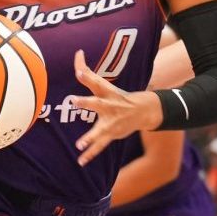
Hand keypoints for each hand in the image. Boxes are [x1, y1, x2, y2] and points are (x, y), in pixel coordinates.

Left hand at [72, 49, 162, 165]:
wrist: (143, 111)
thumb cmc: (118, 96)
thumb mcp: (105, 85)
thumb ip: (88, 73)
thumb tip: (77, 54)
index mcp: (107, 92)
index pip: (94, 80)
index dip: (86, 73)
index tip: (79, 67)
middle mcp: (109, 106)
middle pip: (96, 103)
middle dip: (85, 102)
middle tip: (74, 100)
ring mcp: (111, 122)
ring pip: (99, 130)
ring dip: (90, 137)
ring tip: (79, 144)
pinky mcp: (111, 134)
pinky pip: (99, 146)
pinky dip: (90, 154)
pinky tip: (81, 161)